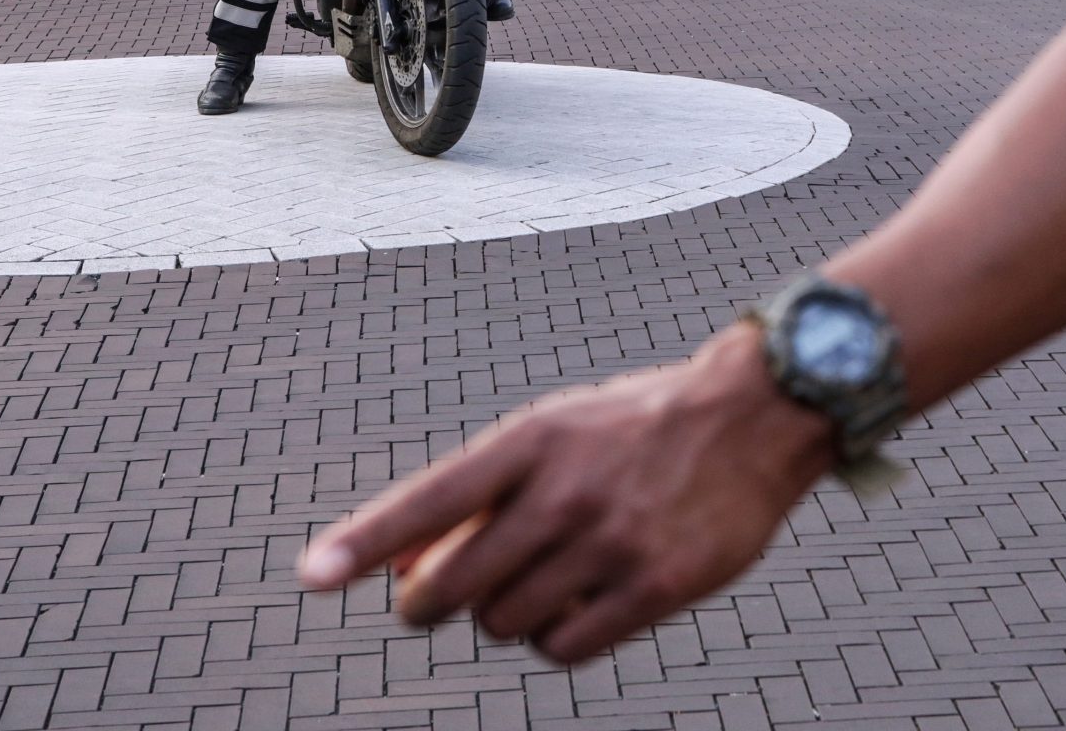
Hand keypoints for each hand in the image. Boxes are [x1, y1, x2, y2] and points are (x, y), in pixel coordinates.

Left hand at [297, 325, 834, 664]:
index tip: (312, 574)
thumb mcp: (557, 432)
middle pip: (452, 583)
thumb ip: (482, 494)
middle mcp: (566, 492)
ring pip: (503, 623)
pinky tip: (577, 605)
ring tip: (537, 582)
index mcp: (533, 441)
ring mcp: (611, 543)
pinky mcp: (654, 587)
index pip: (431, 497)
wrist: (754, 418)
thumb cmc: (638, 427)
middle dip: (425, 600)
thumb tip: (399, 565)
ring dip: (501, 616)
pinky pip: (562, 648)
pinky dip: (553, 638)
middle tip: (435, 596)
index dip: (366, 539)